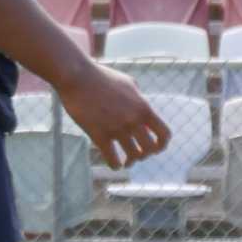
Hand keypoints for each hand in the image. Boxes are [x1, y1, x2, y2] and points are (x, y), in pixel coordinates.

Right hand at [51, 58, 172, 173]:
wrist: (77, 77)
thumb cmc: (101, 76)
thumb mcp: (128, 83)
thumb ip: (139, 98)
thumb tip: (143, 111)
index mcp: (143, 107)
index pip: (164, 133)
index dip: (162, 144)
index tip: (156, 148)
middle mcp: (133, 120)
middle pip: (150, 149)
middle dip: (146, 154)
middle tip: (138, 154)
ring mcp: (116, 129)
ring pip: (132, 156)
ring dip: (130, 161)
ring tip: (126, 162)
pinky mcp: (99, 135)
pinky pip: (112, 159)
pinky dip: (115, 165)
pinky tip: (114, 164)